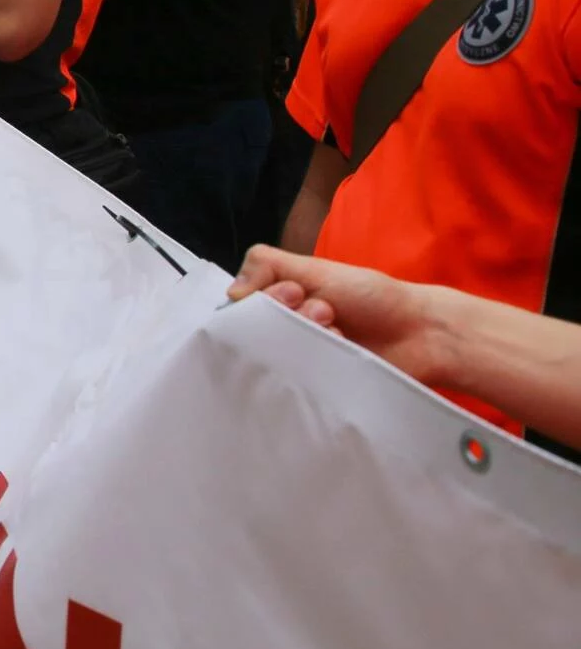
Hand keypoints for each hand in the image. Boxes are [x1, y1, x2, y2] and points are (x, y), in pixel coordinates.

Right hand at [229, 247, 457, 387]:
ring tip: (339, 331)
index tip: (295, 291)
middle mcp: (281, 328)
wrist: (418, 334)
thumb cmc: (369, 295)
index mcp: (277, 298)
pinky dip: (316, 363)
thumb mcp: (315, 267)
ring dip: (308, 337)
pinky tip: (340, 353)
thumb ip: (268, 265)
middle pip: (254, 330)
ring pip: (274, 354)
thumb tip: (231, 293)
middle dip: (289, 315)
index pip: (239, 304)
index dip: (262, 298)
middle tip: (325, 310)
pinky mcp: (313, 384)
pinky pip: (294, 379)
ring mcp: (297, 358)